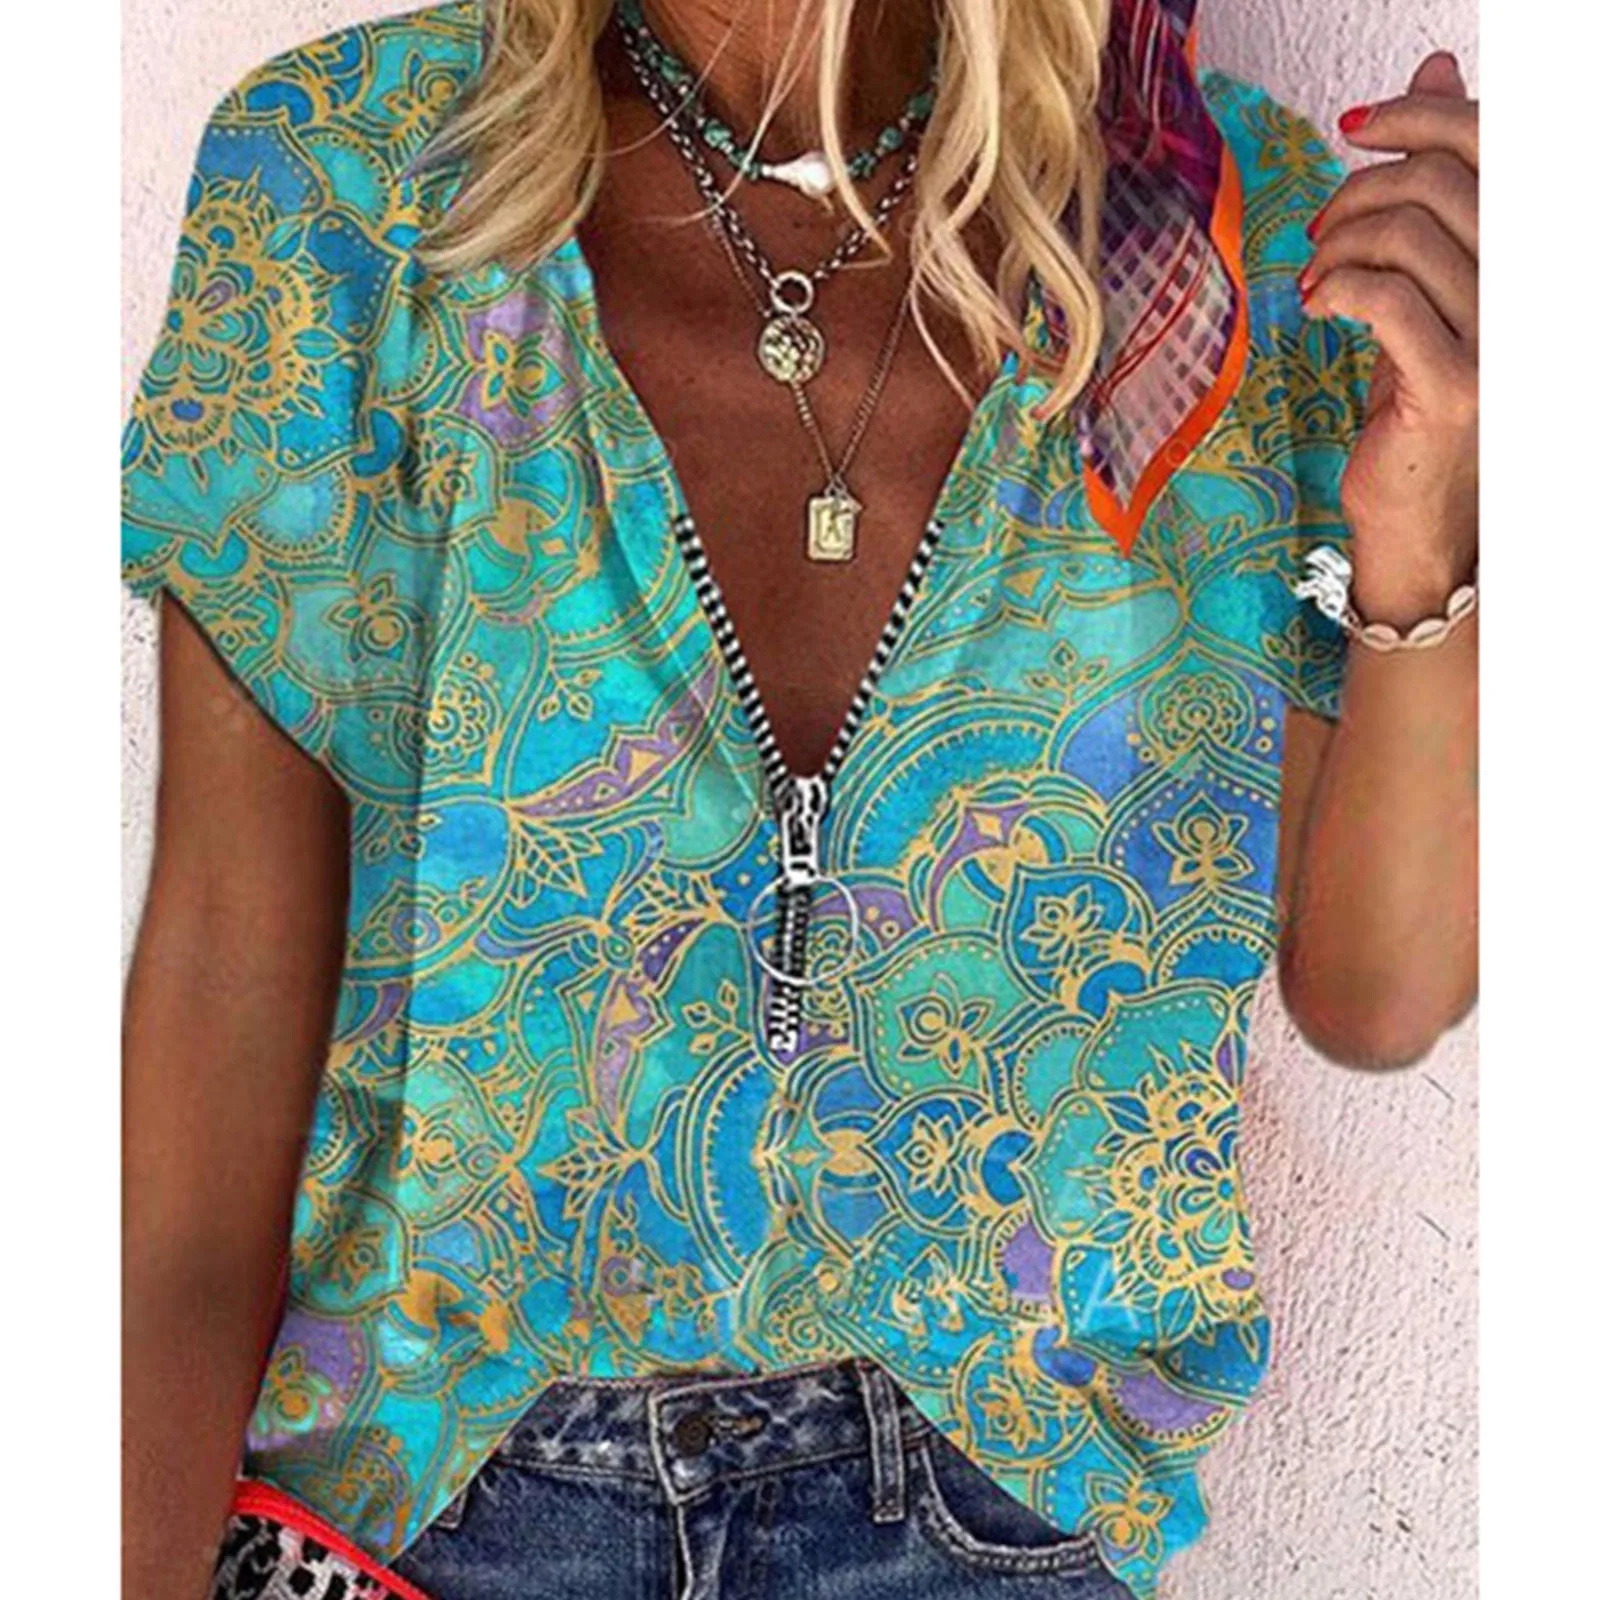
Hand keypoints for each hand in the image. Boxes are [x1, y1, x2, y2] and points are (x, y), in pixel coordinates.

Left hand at [1300, 51, 1478, 625]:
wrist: (1418, 513)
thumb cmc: (1415, 399)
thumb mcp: (1423, 284)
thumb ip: (1432, 192)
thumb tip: (1435, 78)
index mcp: (1527, 252)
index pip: (1493, 146)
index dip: (1421, 116)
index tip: (1355, 128)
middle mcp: (1529, 287)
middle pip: (1442, 181)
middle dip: (1361, 191)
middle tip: (1321, 232)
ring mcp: (1500, 337)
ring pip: (1409, 235)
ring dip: (1341, 246)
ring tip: (1316, 280)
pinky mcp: (1454, 384)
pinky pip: (1387, 298)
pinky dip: (1338, 287)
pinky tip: (1317, 306)